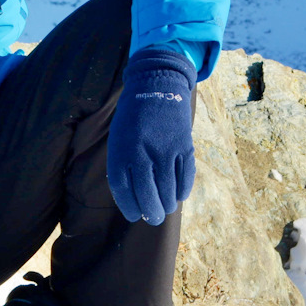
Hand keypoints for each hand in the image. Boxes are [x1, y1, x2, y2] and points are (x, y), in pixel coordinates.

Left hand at [107, 48, 197, 223]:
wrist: (156, 86)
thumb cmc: (133, 118)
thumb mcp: (119, 138)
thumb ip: (124, 165)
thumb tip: (135, 196)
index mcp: (121, 152)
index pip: (124, 190)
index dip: (130, 207)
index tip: (135, 215)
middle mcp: (142, 153)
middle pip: (147, 194)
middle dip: (152, 212)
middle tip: (154, 219)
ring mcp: (165, 150)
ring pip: (167, 188)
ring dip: (167, 204)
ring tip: (166, 209)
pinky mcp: (184, 145)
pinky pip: (185, 175)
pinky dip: (183, 189)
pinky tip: (180, 195)